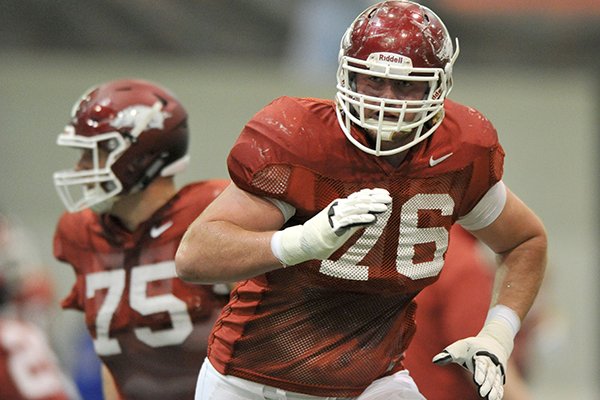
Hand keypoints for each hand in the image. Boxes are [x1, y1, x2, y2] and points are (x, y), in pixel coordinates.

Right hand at [271, 188, 390, 265]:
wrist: (305, 242)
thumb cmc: (324, 235)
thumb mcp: (344, 227)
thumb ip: (356, 221)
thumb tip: (371, 217)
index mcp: (341, 207)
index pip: (359, 197)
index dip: (372, 194)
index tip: (385, 193)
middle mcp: (338, 208)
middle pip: (359, 201)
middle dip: (375, 199)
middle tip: (389, 198)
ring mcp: (335, 216)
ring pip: (356, 209)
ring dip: (371, 207)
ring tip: (384, 207)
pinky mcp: (333, 226)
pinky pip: (349, 221)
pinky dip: (361, 219)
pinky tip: (372, 219)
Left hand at [432, 318, 514, 399]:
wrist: (494, 343)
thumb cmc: (472, 347)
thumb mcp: (461, 346)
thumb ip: (449, 354)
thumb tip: (435, 361)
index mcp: (481, 354)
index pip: (481, 363)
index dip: (480, 372)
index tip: (477, 381)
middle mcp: (491, 362)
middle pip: (490, 374)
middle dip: (487, 383)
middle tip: (482, 392)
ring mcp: (496, 370)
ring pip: (496, 380)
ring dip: (494, 389)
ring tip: (490, 398)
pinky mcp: (499, 376)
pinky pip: (499, 384)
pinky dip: (498, 391)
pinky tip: (495, 399)